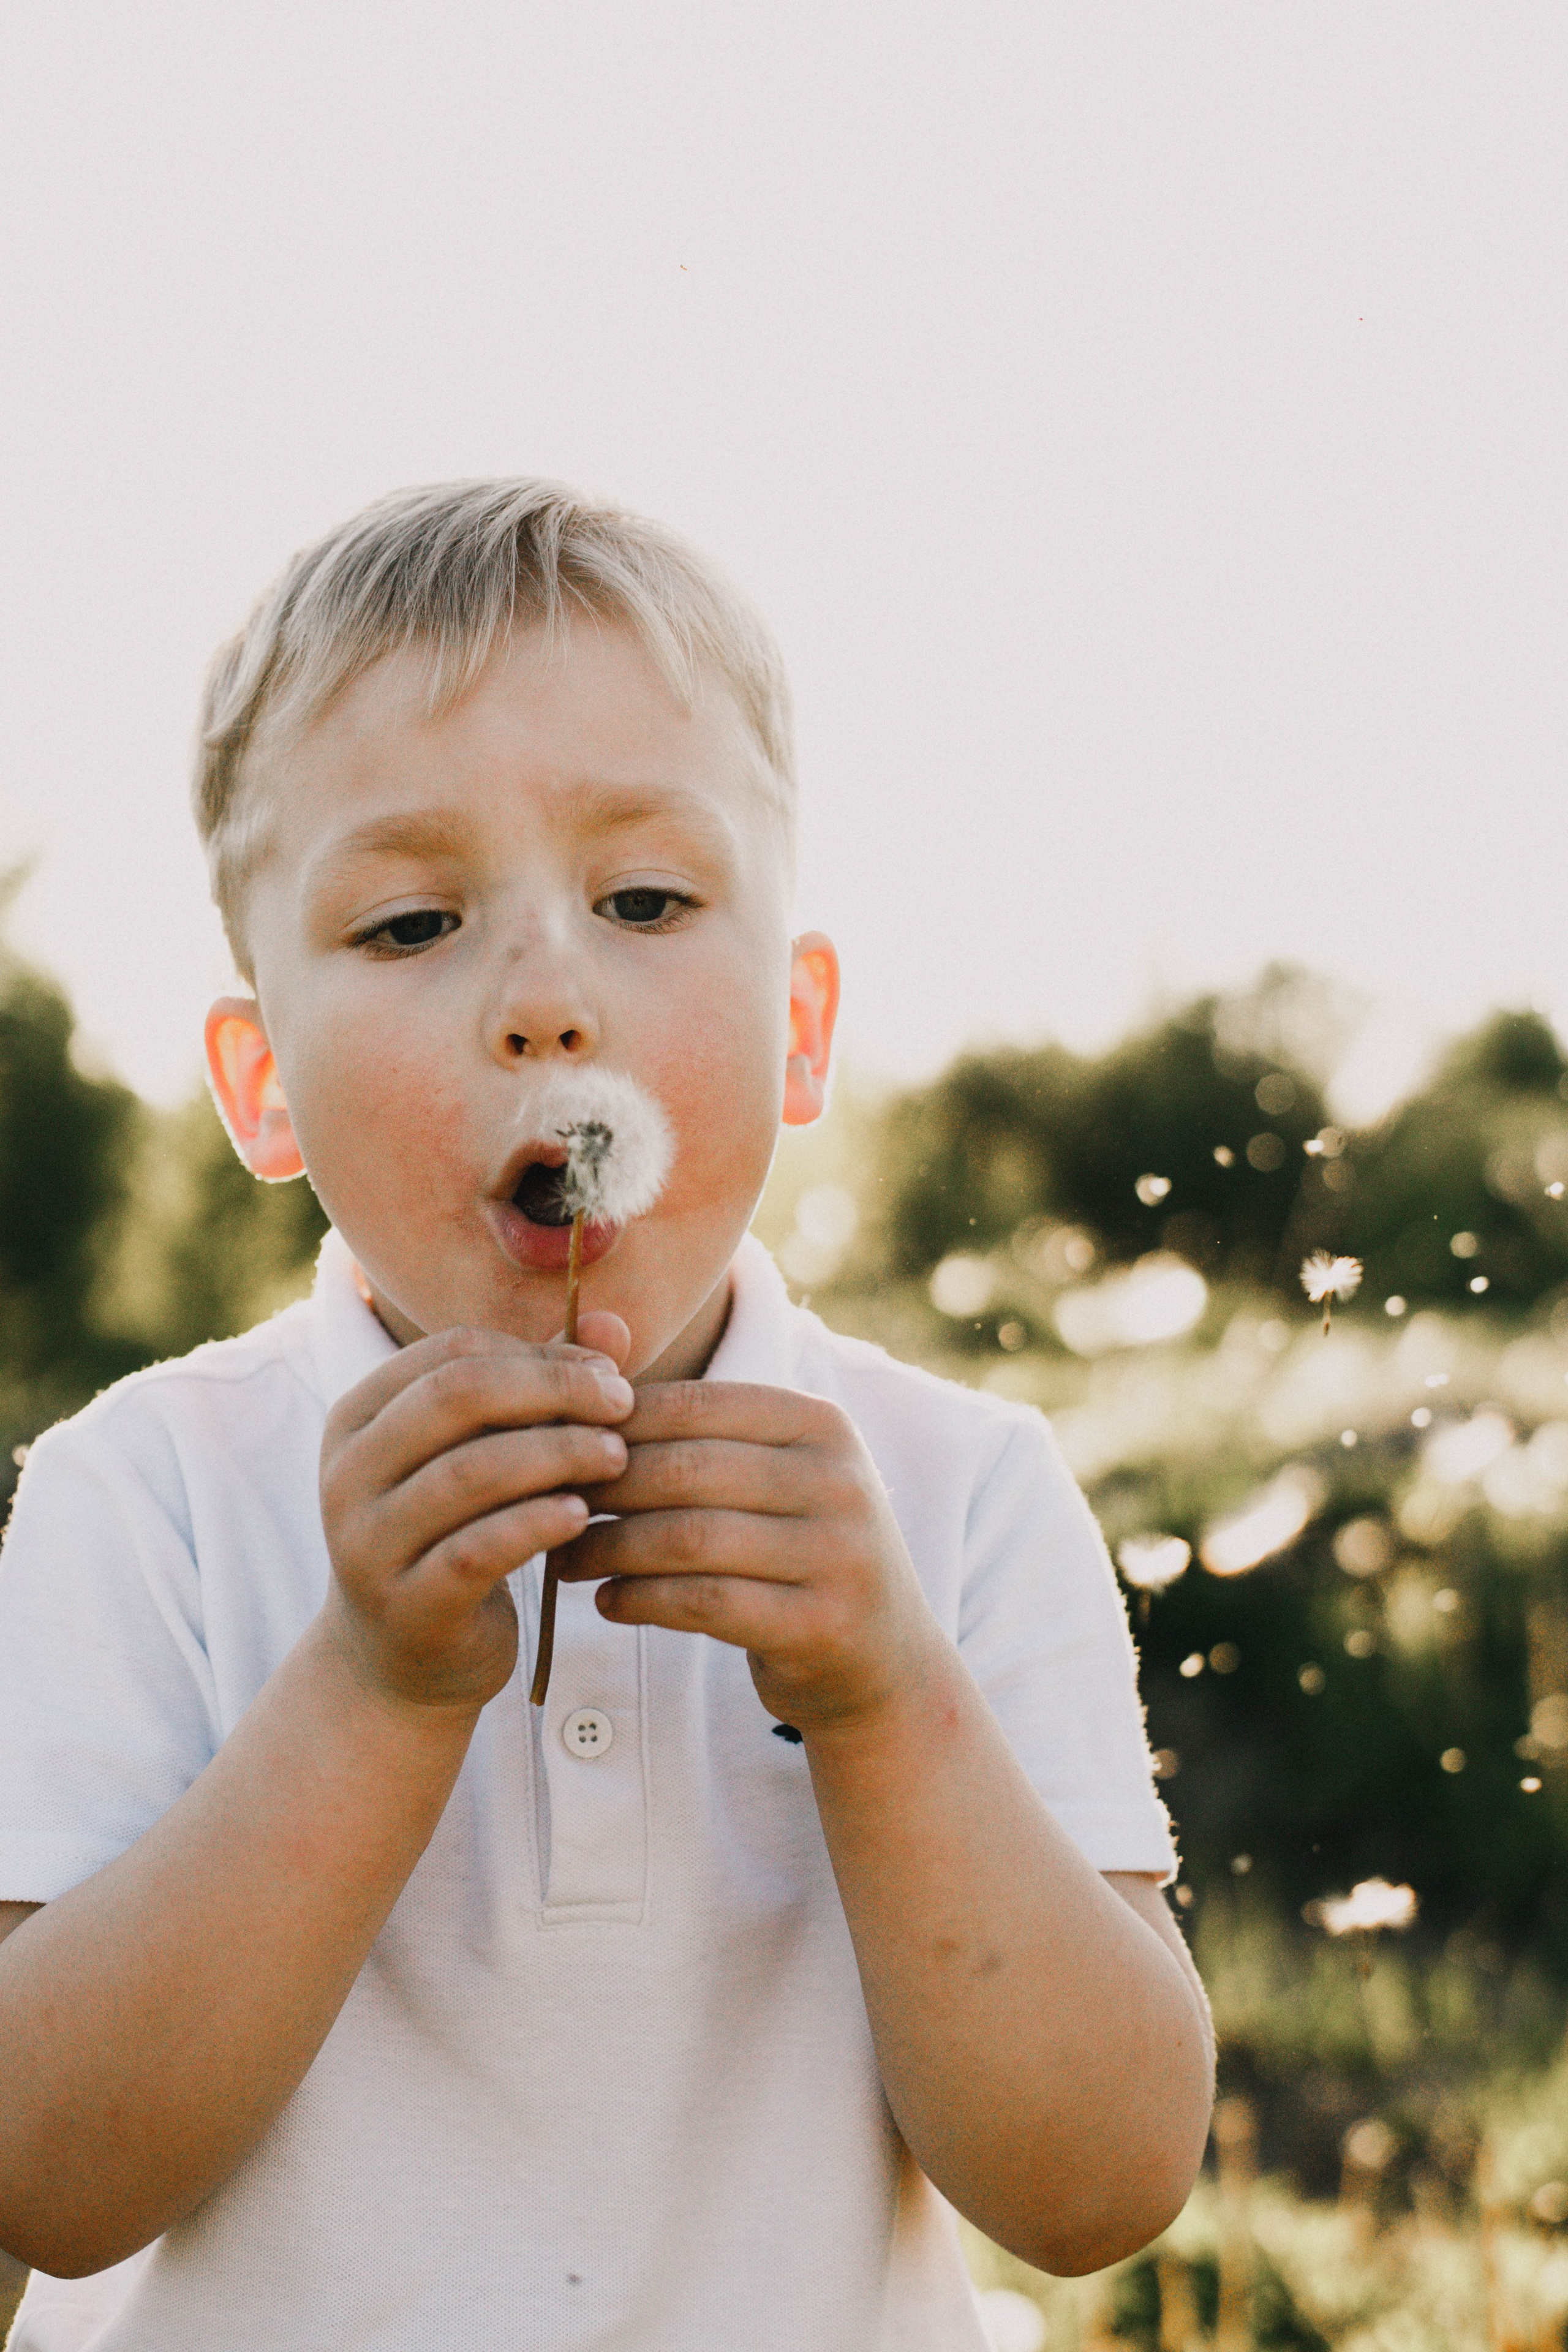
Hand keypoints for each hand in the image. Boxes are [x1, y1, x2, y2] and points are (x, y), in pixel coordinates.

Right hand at [319, 1319, 634, 1713]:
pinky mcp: (407, 1605)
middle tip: (623, 1405)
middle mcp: (349, 1473)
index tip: (608, 1374)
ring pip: (470, 1471)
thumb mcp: (488, 1453)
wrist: (402, 1659)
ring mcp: (368, 1542)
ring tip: (616, 1456)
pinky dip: (537, 1524)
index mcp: (360, 1417)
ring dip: (557, 1453)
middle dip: (553, 1390)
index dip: (538, 1352)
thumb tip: (613, 1326)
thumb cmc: (456, 1532)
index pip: (452, 1351)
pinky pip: (479, 1549)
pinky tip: (581, 1514)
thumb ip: (543, 1386)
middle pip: (457, 1395)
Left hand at [555, 1382, 943, 1732]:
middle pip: (686, 1471)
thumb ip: (690, 1422)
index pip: (696, 1405)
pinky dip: (642, 1600)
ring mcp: (836, 1553)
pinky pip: (705, 1603)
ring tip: (566, 1560)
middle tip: (545, 1507)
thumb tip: (589, 1335)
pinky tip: (610, 1602)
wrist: (883, 1658)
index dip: (614, 1425)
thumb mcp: (768, 1473)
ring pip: (690, 1538)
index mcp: (819, 1424)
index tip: (557, 1450)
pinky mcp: (821, 1623)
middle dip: (602, 1489)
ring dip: (611, 1549)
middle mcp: (837, 1479)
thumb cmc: (793, 1549)